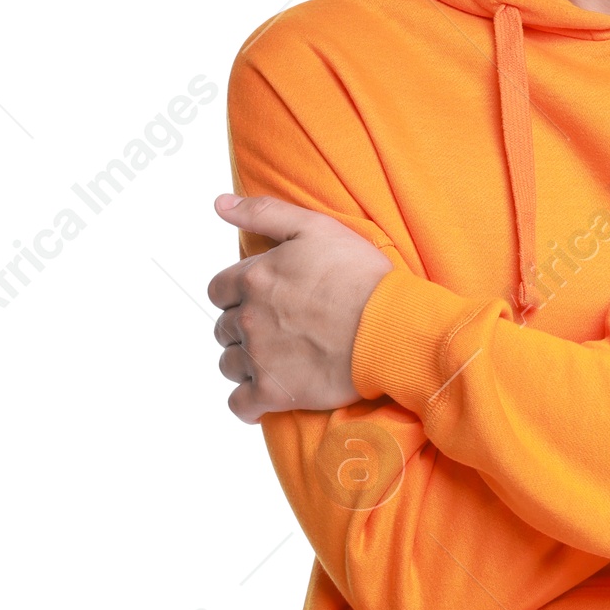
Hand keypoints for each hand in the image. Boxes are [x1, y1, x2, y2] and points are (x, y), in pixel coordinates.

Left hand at [208, 194, 392, 422]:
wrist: (390, 325)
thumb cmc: (361, 276)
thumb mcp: (315, 227)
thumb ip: (264, 213)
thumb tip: (220, 203)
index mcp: (254, 278)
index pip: (219, 290)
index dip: (237, 295)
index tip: (261, 299)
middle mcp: (249, 318)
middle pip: (223, 329)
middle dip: (242, 328)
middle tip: (277, 329)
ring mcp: (260, 357)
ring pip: (229, 364)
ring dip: (246, 363)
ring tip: (277, 360)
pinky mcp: (275, 392)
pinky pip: (240, 406)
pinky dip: (248, 404)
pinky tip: (265, 396)